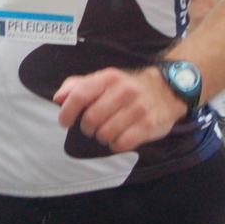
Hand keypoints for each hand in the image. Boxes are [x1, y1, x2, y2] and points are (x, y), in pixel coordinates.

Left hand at [53, 67, 183, 152]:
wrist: (166, 90)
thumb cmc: (125, 87)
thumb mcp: (102, 80)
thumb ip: (77, 86)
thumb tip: (58, 98)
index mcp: (108, 78)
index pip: (80, 95)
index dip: (67, 112)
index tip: (64, 123)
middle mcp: (124, 91)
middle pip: (91, 118)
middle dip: (86, 128)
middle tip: (90, 128)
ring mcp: (138, 108)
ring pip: (105, 133)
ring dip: (101, 137)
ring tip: (106, 132)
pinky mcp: (149, 125)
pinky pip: (123, 143)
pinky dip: (116, 145)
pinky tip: (118, 139)